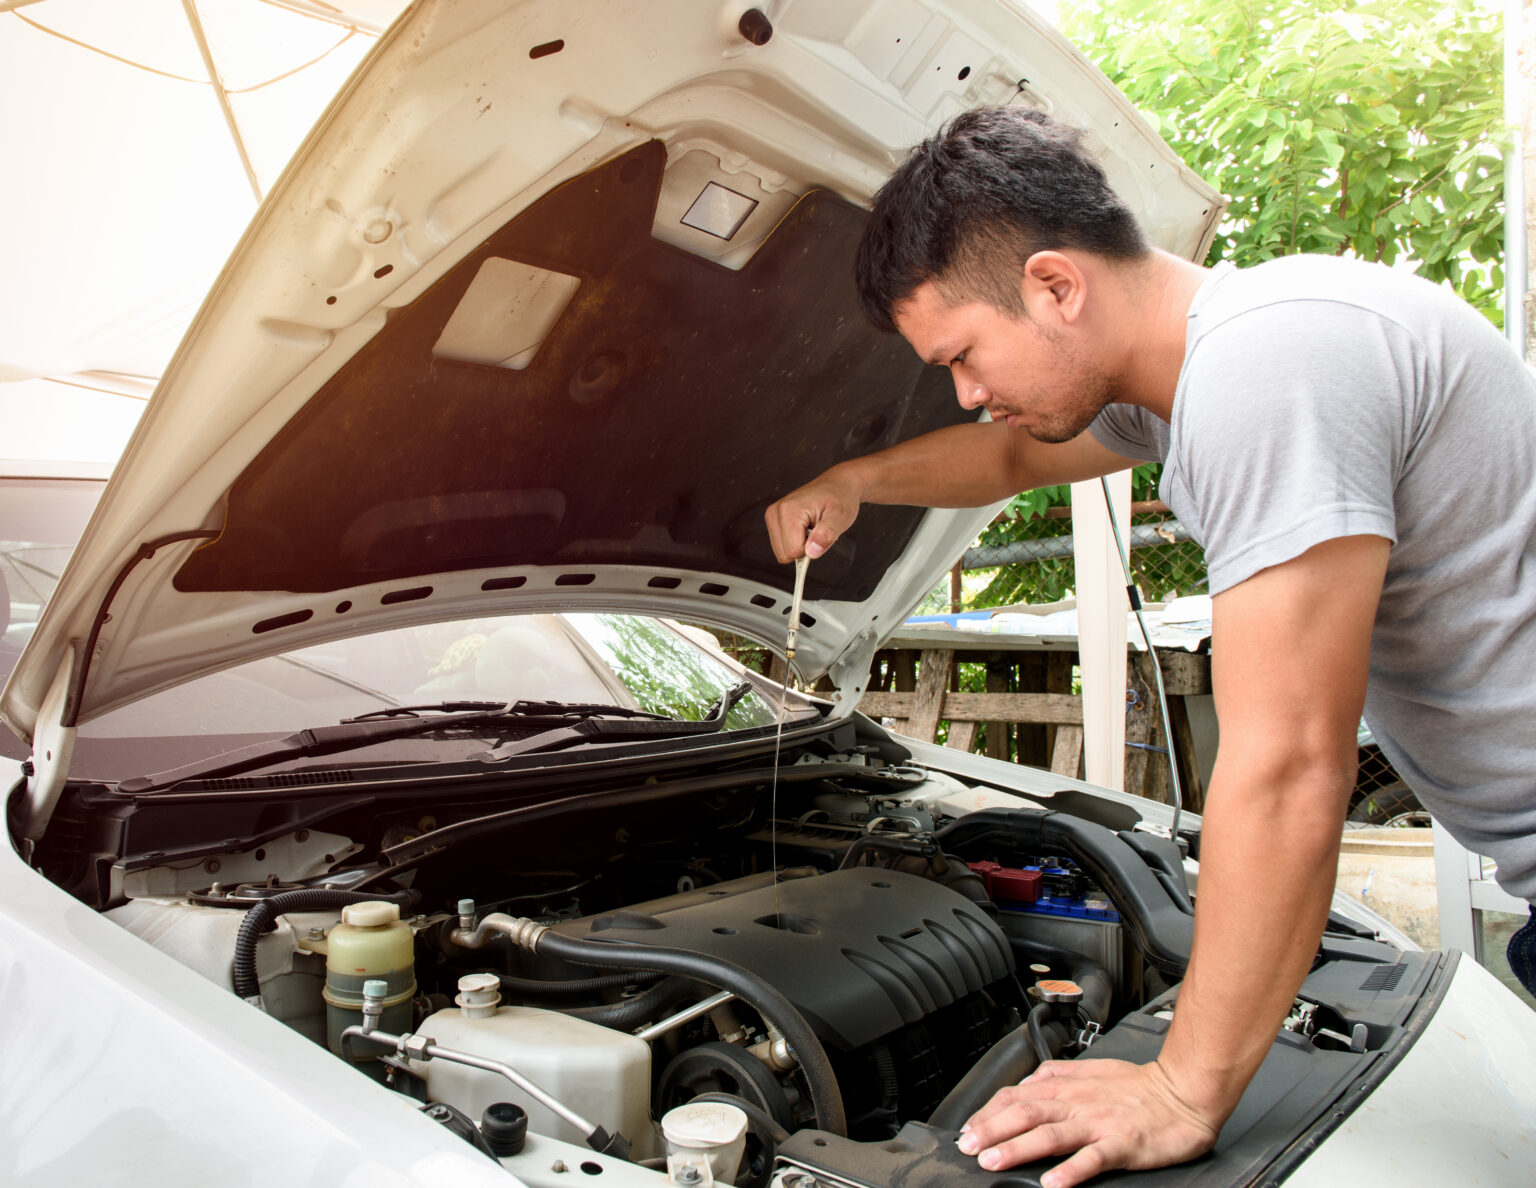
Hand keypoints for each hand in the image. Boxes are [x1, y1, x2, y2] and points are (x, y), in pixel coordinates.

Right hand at [764, 469, 860, 562]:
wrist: (838, 484)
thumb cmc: (840, 497)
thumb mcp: (840, 517)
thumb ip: (825, 535)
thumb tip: (811, 552)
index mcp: (789, 510)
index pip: (792, 551)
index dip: (811, 549)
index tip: (820, 534)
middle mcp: (776, 512)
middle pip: (784, 554)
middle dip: (804, 548)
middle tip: (817, 530)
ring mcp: (773, 515)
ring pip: (782, 552)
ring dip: (800, 545)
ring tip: (812, 527)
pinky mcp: (774, 519)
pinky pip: (783, 545)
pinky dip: (796, 541)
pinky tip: (806, 527)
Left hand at [958, 1058, 1221, 1187]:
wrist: (1182, 1092)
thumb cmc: (1137, 1086)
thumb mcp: (1089, 1071)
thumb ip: (1055, 1077)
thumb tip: (1024, 1084)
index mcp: (1066, 1087)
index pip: (1017, 1097)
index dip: (988, 1113)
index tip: (967, 1130)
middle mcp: (1076, 1103)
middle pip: (1025, 1114)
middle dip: (991, 1130)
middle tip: (967, 1147)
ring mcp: (1098, 1123)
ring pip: (1050, 1134)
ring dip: (1017, 1148)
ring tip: (993, 1161)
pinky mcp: (1122, 1143)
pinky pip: (1092, 1158)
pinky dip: (1070, 1171)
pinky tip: (1052, 1183)